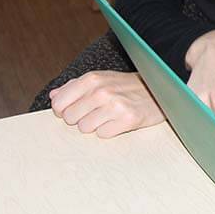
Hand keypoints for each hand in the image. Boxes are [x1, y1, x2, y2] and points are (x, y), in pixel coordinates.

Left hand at [49, 71, 164, 137]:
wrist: (160, 89)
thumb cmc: (128, 86)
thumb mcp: (102, 79)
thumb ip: (75, 86)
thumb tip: (54, 96)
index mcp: (93, 79)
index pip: (59, 103)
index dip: (63, 110)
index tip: (74, 109)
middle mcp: (102, 91)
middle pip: (70, 118)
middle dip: (80, 118)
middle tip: (96, 112)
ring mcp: (115, 105)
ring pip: (85, 128)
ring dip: (95, 125)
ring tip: (108, 116)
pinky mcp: (128, 120)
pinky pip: (103, 134)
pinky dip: (109, 130)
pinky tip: (118, 121)